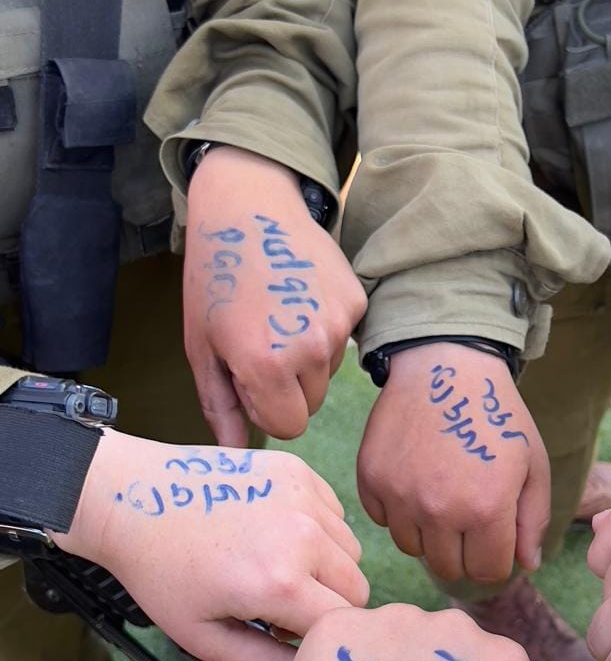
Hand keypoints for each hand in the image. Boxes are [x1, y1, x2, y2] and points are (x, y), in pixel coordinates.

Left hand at [57, 429, 368, 660]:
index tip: (280, 631)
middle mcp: (303, 536)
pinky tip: (272, 531)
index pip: (343, 625)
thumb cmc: (162, 574)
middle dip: (327, 603)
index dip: (316, 637)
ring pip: (349, 548)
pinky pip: (334, 512)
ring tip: (274, 564)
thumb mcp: (203, 637)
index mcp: (280, 583)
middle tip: (276, 601)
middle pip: (356, 587)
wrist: (132, 499)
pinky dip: (317, 528)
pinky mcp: (296, 471)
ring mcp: (303, 496)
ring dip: (325, 565)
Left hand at [184, 146, 366, 443]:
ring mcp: (339, 324)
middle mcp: (310, 349)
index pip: (288, 426)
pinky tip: (298, 297)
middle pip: (310, 403)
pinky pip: (344, 340)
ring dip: (306, 357)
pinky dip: (324, 328)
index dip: (265, 406)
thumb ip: (221, 406)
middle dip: (287, 385)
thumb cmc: (214, 279)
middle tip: (260, 341)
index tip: (248, 377)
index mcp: (265, 365)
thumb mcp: (202, 347)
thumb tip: (236, 453)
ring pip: (327, 372)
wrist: (247, 207)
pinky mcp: (357, 302)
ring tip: (278, 314)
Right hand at [357, 346, 549, 582]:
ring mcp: (400, 497)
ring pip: (414, 548)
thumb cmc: (496, 417)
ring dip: (430, 533)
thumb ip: (532, 520)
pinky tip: (415, 479)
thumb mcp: (532, 464)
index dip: (496, 558)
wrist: (445, 366)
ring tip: (442, 494)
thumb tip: (528, 565)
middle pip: (448, 568)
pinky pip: (383, 520)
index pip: (488, 572)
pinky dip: (399, 510)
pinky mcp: (371, 480)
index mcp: (486, 509)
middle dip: (464, 551)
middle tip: (469, 516)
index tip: (495, 537)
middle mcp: (439, 511)